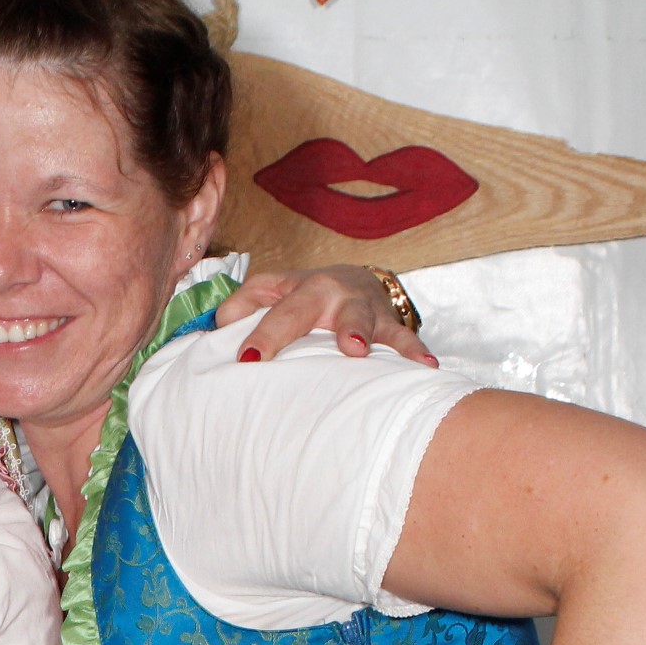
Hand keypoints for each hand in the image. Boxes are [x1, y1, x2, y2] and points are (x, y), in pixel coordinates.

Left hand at [215, 267, 435, 366]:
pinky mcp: (390, 324)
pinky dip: (414, 352)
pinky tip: (426, 366)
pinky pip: (404, 338)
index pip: (278, 310)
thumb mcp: (268, 292)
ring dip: (366, 334)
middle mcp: (334, 294)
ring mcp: (365, 309)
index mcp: (301, 288)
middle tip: (340, 347)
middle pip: (324, 309)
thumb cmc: (301, 296)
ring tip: (361, 351)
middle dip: (327, 327)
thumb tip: (219, 329)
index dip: (265, 333)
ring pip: (368, 321)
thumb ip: (239, 308)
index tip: (249, 358)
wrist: (353, 279)